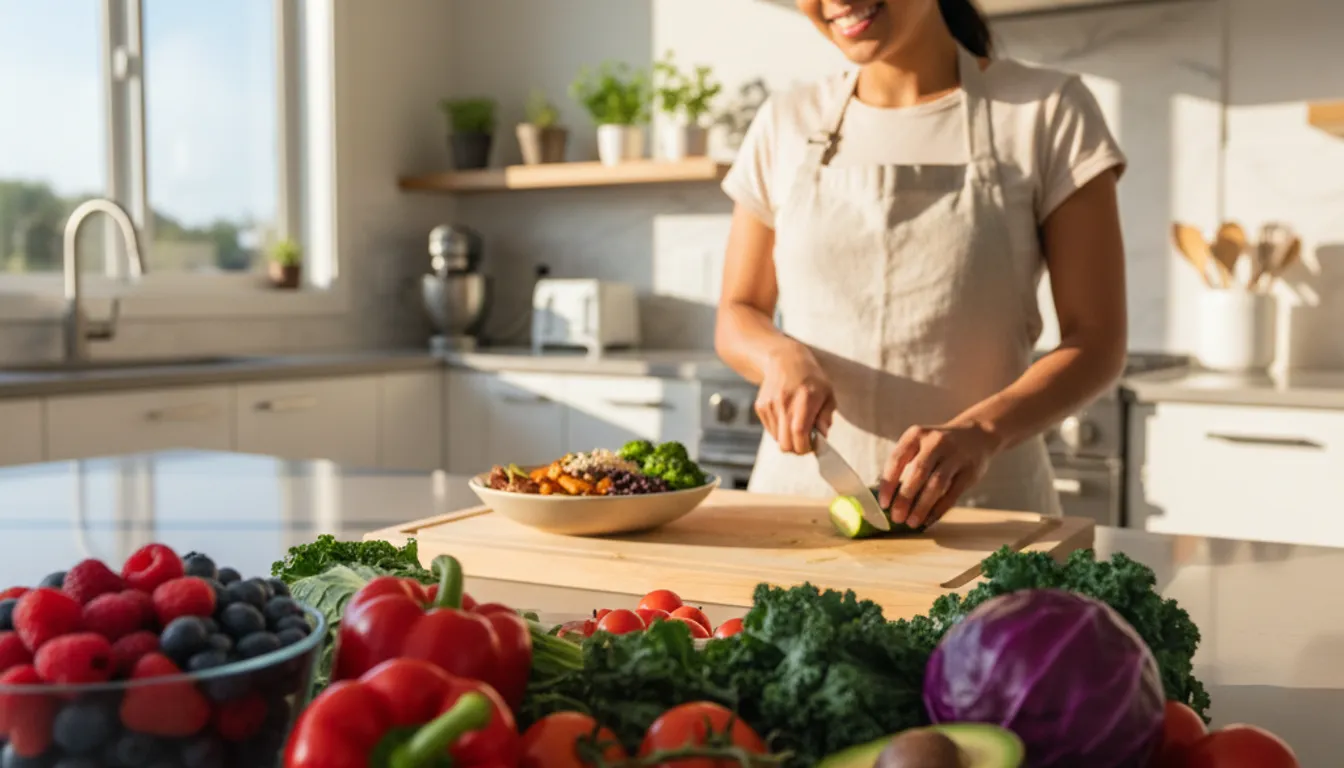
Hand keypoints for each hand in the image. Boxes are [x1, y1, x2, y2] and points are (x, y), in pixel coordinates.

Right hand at [755, 346, 835, 454]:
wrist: (784, 360)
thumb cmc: (810, 378)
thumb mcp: (827, 393)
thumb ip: (826, 416)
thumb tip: (822, 436)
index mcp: (805, 399)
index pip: (800, 433)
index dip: (805, 447)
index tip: (812, 447)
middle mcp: (785, 402)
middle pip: (785, 443)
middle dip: (796, 449)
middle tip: (804, 442)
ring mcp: (770, 405)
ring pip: (777, 439)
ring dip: (788, 438)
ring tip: (796, 424)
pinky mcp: (761, 407)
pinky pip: (770, 430)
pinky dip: (779, 430)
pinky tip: (786, 416)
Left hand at [878, 422, 1002, 528]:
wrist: (976, 434)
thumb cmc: (937, 446)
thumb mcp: (920, 443)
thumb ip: (905, 463)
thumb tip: (888, 499)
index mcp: (916, 434)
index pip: (897, 459)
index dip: (888, 483)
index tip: (883, 504)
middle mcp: (936, 442)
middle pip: (918, 472)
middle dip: (905, 498)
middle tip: (897, 517)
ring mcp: (955, 455)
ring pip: (936, 484)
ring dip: (922, 507)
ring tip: (912, 522)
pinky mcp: (970, 471)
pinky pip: (952, 494)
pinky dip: (939, 510)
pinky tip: (929, 520)